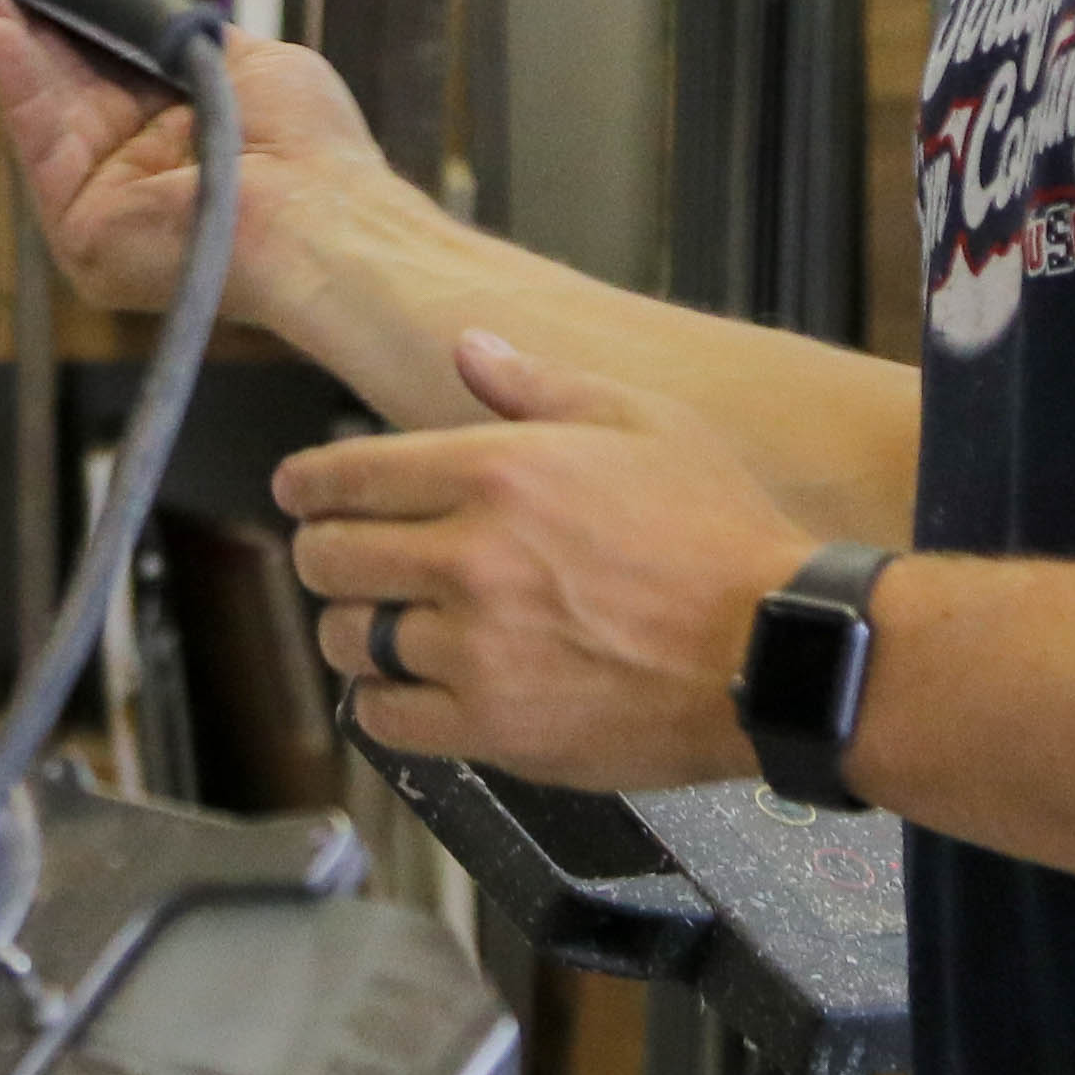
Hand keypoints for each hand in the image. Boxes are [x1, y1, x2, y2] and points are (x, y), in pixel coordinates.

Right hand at [0, 0, 395, 330]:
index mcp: (182, 140)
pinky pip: (40, 140)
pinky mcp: (78, 228)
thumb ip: (193, 43)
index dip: (79, 21)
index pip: (113, 71)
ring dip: (4, 42)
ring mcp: (104, 205)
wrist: (317, 215)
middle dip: (27, 25)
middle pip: (68, 86)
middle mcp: (137, 176)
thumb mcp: (253, 65)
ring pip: (43, 108)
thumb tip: (153, 13)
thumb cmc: (309, 147)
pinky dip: (15, 80)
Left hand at [278, 331, 816, 793]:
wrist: (776, 651)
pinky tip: (404, 689)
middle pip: (328, 558)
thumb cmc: (721, 535)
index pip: (346, 475)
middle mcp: (473, 557)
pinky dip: (381, 704)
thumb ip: (536, 384)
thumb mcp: (641, 420)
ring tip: (378, 626)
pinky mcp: (495, 727)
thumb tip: (469, 347)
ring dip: (353, 630)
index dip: (307, 486)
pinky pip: (386, 718)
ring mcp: (479, 648)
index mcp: (498, 471)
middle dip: (324, 555)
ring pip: (350, 639)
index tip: (297, 495)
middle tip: (339, 562)